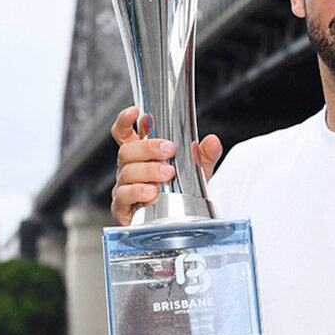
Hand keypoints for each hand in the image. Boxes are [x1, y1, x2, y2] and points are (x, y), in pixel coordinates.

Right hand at [110, 106, 222, 224]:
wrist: (179, 221)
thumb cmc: (182, 192)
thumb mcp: (197, 170)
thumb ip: (204, 155)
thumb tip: (211, 141)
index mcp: (141, 155)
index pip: (125, 133)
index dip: (125, 121)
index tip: (136, 112)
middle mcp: (129, 168)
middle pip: (127, 150)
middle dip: (148, 147)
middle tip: (169, 150)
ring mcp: (124, 186)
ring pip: (127, 172)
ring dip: (148, 171)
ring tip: (167, 174)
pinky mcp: (122, 207)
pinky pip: (123, 196)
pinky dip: (138, 192)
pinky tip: (151, 193)